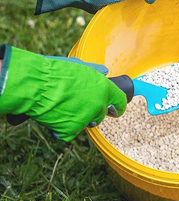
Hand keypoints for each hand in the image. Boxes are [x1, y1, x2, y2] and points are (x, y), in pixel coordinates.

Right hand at [0, 45, 126, 140]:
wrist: (35, 85)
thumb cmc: (54, 73)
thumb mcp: (79, 67)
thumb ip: (94, 72)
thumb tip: (105, 72)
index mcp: (104, 88)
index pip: (120, 101)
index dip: (118, 106)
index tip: (115, 110)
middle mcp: (99, 104)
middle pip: (101, 114)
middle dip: (92, 112)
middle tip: (77, 106)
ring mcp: (86, 118)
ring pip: (86, 123)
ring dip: (77, 119)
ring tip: (62, 107)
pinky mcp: (72, 130)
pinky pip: (69, 132)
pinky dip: (61, 128)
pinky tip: (53, 116)